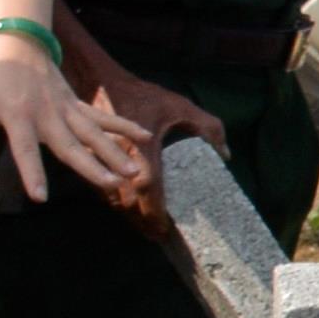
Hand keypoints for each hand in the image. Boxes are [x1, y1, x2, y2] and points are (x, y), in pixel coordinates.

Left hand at [0, 33, 149, 211]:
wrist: (16, 42)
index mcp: (18, 116)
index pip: (26, 149)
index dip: (32, 172)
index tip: (40, 197)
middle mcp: (47, 114)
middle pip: (72, 145)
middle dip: (93, 166)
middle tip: (112, 184)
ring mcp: (67, 108)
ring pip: (94, 134)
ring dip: (115, 152)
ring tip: (133, 172)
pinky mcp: (77, 104)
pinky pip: (103, 117)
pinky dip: (124, 126)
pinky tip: (144, 137)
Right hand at [89, 76, 220, 233]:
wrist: (100, 81)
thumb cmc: (142, 95)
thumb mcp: (181, 107)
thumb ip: (208, 129)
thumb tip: (226, 155)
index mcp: (143, 150)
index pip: (148, 190)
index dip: (154, 212)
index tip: (164, 229)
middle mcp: (118, 160)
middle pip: (128, 201)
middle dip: (142, 221)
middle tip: (157, 235)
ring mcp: (101, 160)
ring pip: (112, 197)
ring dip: (128, 214)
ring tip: (144, 227)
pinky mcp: (92, 158)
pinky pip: (102, 187)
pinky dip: (115, 201)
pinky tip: (127, 208)